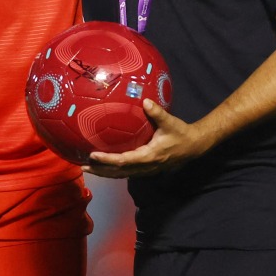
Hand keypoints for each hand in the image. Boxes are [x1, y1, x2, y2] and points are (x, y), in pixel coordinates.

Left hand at [84, 100, 209, 177]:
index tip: (93, 155)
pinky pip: (126, 172)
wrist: (193, 147)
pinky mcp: (146, 169)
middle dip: (100, 170)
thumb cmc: (181, 133)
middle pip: (119, 172)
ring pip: (122, 175)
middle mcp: (146, 166)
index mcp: (149, 156)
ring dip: (104, 173)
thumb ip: (157, 112)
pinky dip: (113, 171)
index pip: (124, 160)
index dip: (108, 159)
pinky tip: (103, 166)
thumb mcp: (171, 122)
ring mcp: (146, 170)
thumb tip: (145, 101)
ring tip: (87, 168)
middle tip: (82, 166)